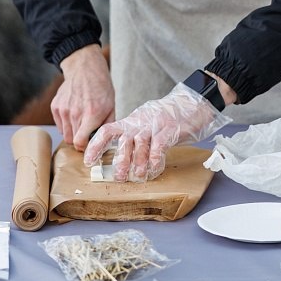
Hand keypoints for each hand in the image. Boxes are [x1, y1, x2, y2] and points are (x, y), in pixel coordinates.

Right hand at [54, 44, 114, 149]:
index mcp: (91, 115)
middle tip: (87, 132)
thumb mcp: (111, 106)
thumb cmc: (101, 88)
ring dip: (73, 132)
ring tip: (81, 121)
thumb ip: (107, 126)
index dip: (84, 147)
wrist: (85, 69)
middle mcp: (75, 113)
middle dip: (80, 140)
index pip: (79, 143)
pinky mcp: (55, 106)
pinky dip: (66, 123)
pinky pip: (59, 124)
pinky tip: (74, 113)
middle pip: (72, 141)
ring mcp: (63, 109)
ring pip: (65, 134)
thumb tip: (105, 141)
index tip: (89, 145)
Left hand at [83, 84, 230, 181]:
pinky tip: (155, 170)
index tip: (88, 161)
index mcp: (131, 121)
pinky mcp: (169, 130)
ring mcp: (155, 125)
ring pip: (140, 145)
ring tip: (137, 176)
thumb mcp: (145, 122)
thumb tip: (120, 155)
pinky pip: (159, 147)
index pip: (107, 130)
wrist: (192, 103)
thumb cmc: (168, 117)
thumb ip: (133, 135)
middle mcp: (140, 122)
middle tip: (119, 177)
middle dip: (120, 161)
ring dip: (138, 163)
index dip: (96, 146)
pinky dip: (155, 161)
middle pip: (124, 141)